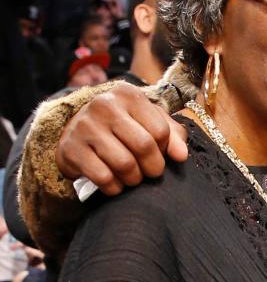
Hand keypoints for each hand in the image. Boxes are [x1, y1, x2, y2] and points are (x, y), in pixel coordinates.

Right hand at [56, 83, 187, 195]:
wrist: (77, 130)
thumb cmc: (124, 125)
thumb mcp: (150, 121)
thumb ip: (173, 135)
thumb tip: (181, 156)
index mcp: (128, 95)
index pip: (160, 130)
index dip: (165, 149)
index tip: (161, 154)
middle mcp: (104, 106)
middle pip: (143, 146)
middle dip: (153, 167)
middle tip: (152, 173)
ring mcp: (84, 127)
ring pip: (124, 163)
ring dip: (134, 178)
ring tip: (134, 177)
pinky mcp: (70, 149)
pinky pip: (103, 176)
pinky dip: (115, 186)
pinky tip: (116, 183)